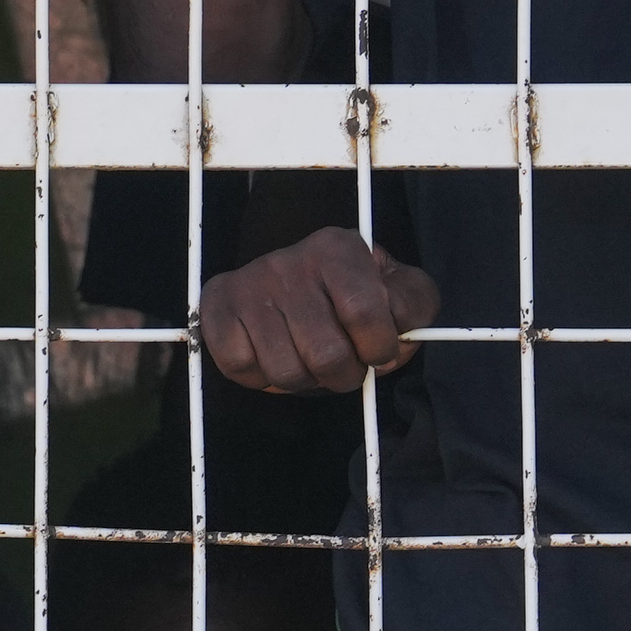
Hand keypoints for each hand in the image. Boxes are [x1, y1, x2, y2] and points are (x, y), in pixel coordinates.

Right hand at [197, 226, 438, 393]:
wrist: (297, 281)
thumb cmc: (355, 294)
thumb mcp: (398, 291)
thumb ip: (412, 306)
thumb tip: (397, 338)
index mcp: (336, 249)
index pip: (365, 313)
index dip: (379, 349)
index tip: (379, 351)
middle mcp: (287, 261)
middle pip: (326, 355)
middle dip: (345, 376)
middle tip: (344, 366)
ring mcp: (249, 285)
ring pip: (285, 372)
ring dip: (305, 381)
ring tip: (310, 360)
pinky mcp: (218, 309)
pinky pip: (242, 368)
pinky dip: (262, 377)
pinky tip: (274, 355)